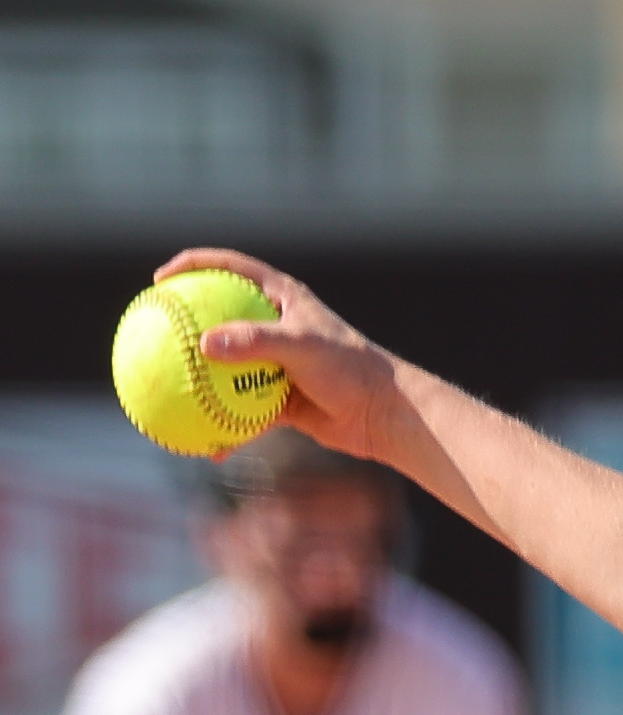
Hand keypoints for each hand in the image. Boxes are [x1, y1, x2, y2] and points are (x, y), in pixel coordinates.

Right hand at [152, 249, 407, 466]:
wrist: (385, 414)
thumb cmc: (350, 370)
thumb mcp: (303, 348)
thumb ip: (255, 342)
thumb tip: (203, 343)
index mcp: (284, 299)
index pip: (232, 269)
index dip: (194, 266)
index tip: (160, 281)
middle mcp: (278, 327)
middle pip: (219, 318)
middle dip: (184, 326)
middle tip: (146, 334)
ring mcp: (276, 364)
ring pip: (225, 370)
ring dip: (197, 383)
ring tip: (160, 395)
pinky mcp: (280, 398)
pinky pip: (240, 412)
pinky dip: (225, 428)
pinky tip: (206, 448)